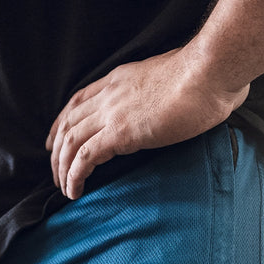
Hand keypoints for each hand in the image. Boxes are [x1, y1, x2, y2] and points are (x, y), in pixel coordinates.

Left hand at [47, 48, 249, 198]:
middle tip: (56, 172)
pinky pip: (84, 158)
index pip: (77, 101)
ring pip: (70, 142)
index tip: (54, 140)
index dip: (61, 123)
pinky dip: (74, 176)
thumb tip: (167, 104)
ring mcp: (112, 113)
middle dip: (56, 151)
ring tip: (64, 188)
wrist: (209, 73)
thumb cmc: (204, 75)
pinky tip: (75, 191)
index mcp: (119, 79)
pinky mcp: (120, 133)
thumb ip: (158, 91)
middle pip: (67, 124)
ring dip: (62, 169)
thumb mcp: (170, 78)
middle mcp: (109, 95)